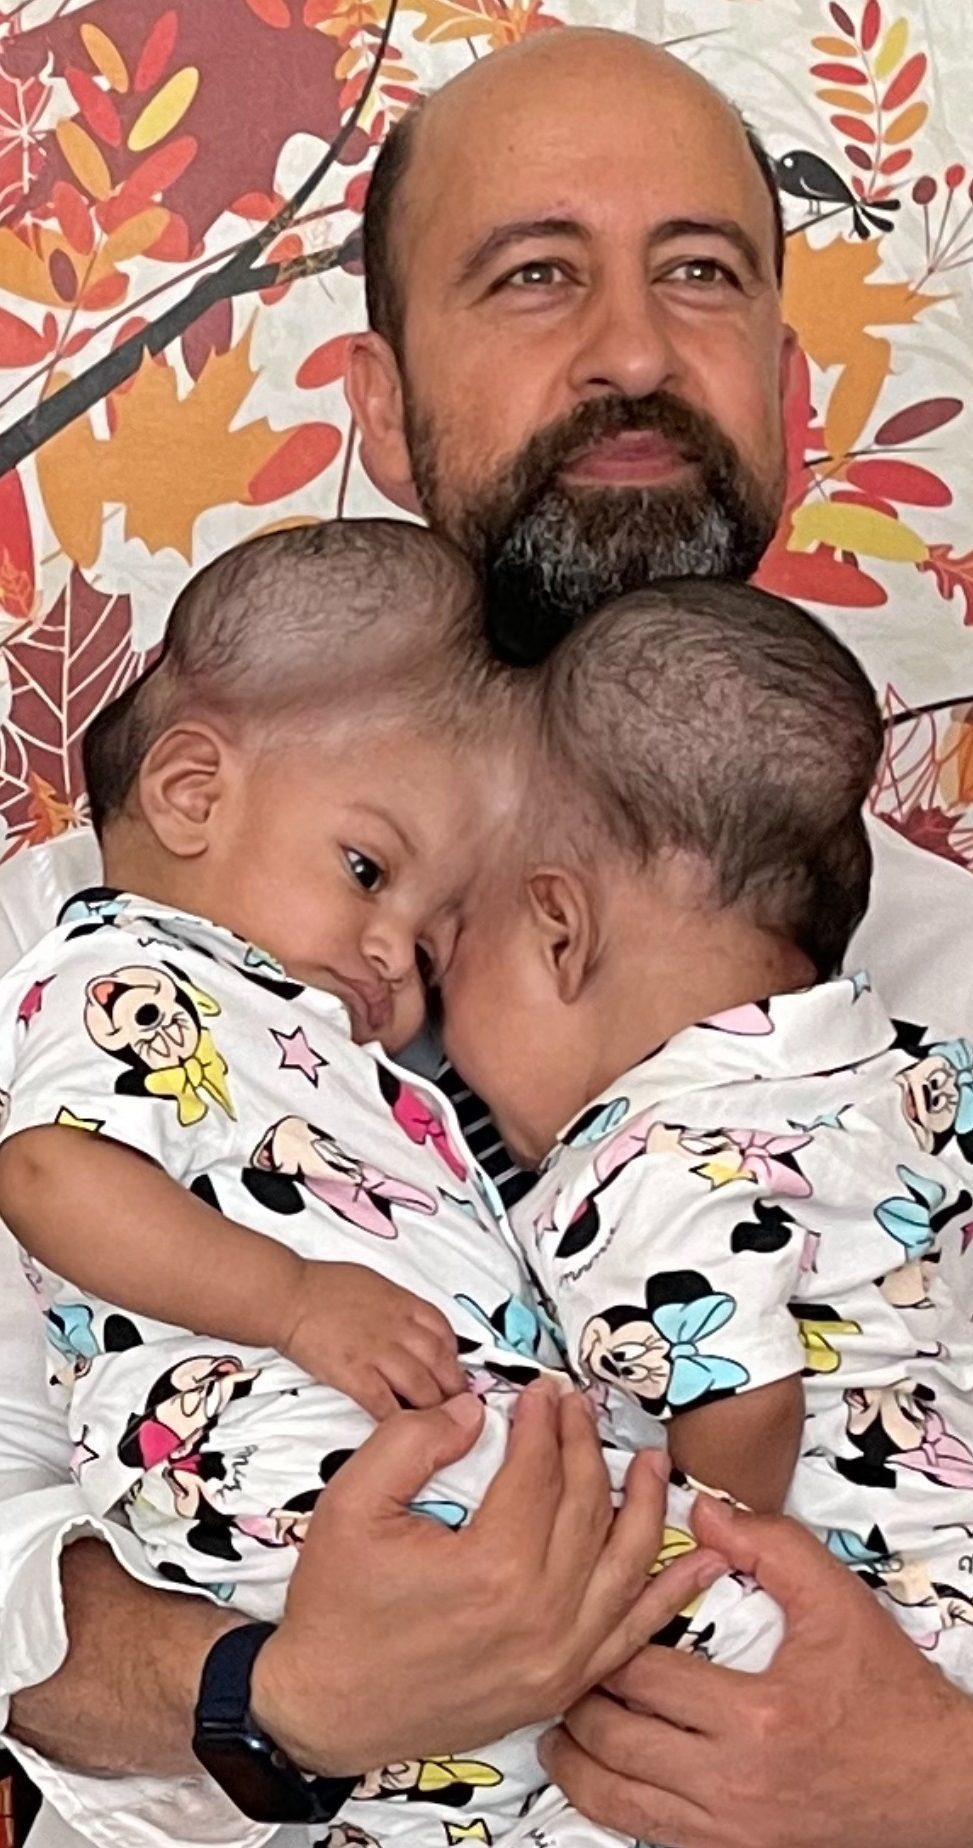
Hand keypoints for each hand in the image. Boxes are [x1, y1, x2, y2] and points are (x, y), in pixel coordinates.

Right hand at [252, 1383, 722, 1775]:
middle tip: (579, 1409)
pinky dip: (671, 1594)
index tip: (541, 1392)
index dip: (542, 1422)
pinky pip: (631, 1632)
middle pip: (587, 1507)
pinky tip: (701, 1562)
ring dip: (647, 1505)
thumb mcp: (351, 1503)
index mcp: (492, 1568)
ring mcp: (558, 1657)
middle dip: (586, 1446)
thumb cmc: (336, 1608)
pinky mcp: (560, 1684)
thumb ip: (412, 1440)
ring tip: (655, 1461)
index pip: (539, 1472)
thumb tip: (475, 1411)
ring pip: (626, 1564)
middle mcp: (540, 1616)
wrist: (325, 1708)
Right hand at [283, 1260, 466, 1415]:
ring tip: (436, 1425)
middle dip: (453, 1389)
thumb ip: (401, 1307)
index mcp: (404, 1304)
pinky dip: (398, 1419)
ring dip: (433, 1409)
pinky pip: (385, 1403)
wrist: (289, 1296)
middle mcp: (397, 1328)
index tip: (454, 1373)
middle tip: (456, 1407)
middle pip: (440, 1363)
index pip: (445, 1333)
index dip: (455, 1358)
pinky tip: (403, 1430)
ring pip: (420, 1386)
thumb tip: (416, 1328)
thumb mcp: (376, 1285)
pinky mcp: (354, 1374)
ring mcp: (377, 1352)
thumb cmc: (325, 1287)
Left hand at [541, 1495, 972, 1847]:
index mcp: (757, 1717)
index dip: (607, 1645)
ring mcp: (732, 1830)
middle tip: (562, 1666)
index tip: (590, 1620)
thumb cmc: (888, 1691)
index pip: (645, 1677)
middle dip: (579, 1701)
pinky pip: (651, 1836)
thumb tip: (702, 1509)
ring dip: (579, 1765)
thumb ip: (768, 1544)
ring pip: (620, 1802)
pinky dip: (613, 1806)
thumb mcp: (835, 1598)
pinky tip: (600, 1779)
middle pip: (618, 1742)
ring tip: (558, 1731)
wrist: (936, 1778)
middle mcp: (736, 1784)